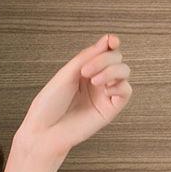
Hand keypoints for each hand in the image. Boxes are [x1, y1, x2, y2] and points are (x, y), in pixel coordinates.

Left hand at [17, 33, 132, 160]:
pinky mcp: (111, 108)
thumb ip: (86, 58)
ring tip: (94, 80)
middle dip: (104, 59)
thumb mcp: (66, 75)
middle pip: (116, 58)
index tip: (111, 41)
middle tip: (85, 71)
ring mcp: (104, 94)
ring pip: (124, 72)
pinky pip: (126, 91)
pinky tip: (104, 90)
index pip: (104, 51)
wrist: (44, 130)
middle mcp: (95, 80)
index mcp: (83, 71)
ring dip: (112, 71)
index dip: (111, 43)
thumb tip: (107, 41)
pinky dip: (118, 86)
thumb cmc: (48, 105)